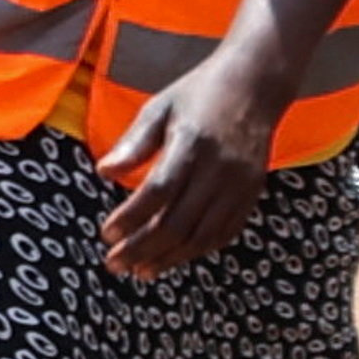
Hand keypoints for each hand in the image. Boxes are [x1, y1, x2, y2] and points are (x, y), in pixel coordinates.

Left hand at [99, 45, 286, 277]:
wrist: (255, 87)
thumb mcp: (159, 108)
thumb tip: (103, 172)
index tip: (107, 235)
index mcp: (192, 145)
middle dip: (144, 248)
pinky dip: (198, 249)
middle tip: (115, 264)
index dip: (132, 217)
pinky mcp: (252, 194)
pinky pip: (225, 231)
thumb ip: (133, 143)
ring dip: (170, 257)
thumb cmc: (197, 94)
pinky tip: (174, 258)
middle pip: (179, 221)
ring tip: (140, 271)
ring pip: (203, 234)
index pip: (158, 192)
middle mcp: (220, 170)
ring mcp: (240, 185)